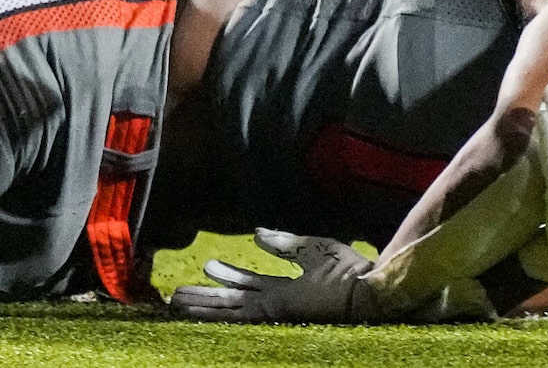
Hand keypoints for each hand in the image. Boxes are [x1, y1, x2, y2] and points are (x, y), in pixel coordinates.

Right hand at [170, 229, 370, 322]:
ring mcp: (274, 310)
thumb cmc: (353, 272)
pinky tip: (194, 309)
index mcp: (290, 289)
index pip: (252, 284)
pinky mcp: (274, 313)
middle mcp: (278, 302)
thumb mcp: (315, 249)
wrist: (372, 290)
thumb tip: (257, 233)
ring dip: (202, 306)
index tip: (208, 266)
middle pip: (235, 300)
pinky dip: (212, 312)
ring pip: (229, 309)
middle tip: (178, 294)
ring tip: (175, 302)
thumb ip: (285, 244)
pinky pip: (237, 313)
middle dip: (207, 297)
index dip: (230, 276)